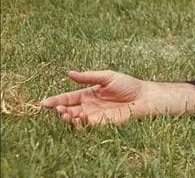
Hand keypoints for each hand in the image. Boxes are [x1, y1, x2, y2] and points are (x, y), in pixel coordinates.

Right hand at [40, 70, 194, 125]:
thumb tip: (69, 73)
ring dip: (67, 117)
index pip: (68, 97)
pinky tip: (79, 116)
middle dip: (60, 110)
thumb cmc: (128, 85)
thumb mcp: (107, 77)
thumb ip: (88, 76)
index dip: (56, 100)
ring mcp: (93, 115)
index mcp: (89, 93)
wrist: (144, 97)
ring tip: (66, 113)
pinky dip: (79, 122)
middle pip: (68, 109)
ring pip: (74, 119)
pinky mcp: (100, 124)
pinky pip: (85, 126)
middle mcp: (88, 105)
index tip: (44, 103)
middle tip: (58, 108)